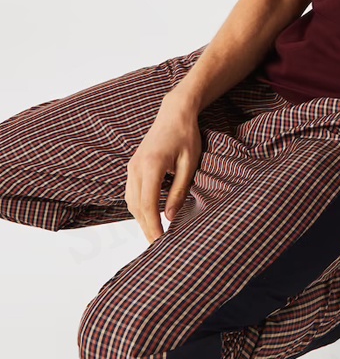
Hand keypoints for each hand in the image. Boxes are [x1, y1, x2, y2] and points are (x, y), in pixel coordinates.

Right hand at [125, 95, 202, 243]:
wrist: (174, 113)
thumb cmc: (186, 136)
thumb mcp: (189, 163)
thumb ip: (179, 190)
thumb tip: (169, 217)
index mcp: (151, 166)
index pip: (148, 205)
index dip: (152, 227)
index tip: (160, 243)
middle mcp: (136, 168)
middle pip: (136, 207)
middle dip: (146, 228)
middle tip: (158, 246)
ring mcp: (131, 167)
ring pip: (131, 202)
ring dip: (141, 219)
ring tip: (155, 233)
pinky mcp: (133, 166)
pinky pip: (132, 193)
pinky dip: (139, 207)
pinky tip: (151, 214)